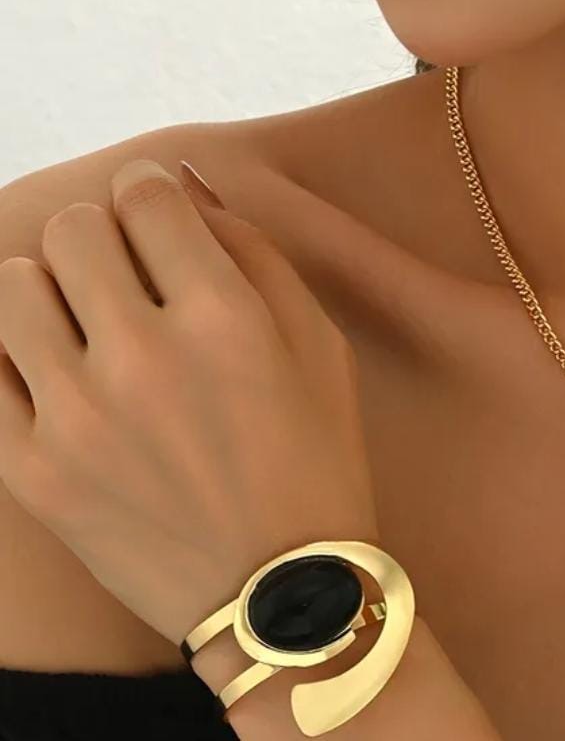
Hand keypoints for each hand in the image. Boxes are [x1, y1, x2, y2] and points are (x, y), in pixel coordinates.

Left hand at [0, 158, 378, 647]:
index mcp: (225, 318)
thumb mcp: (319, 345)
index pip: (147, 198)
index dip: (148, 187)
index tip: (151, 205)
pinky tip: (56, 368)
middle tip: (125, 267)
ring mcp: (78, 417)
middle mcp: (145, 356)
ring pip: (13, 287)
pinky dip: (16, 352)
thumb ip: (255, 253)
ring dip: (51, 286)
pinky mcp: (32, 471)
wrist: (278, 593)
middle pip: (73, 229)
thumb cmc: (315, 458)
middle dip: (101, 232)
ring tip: (84, 319)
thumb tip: (184, 187)